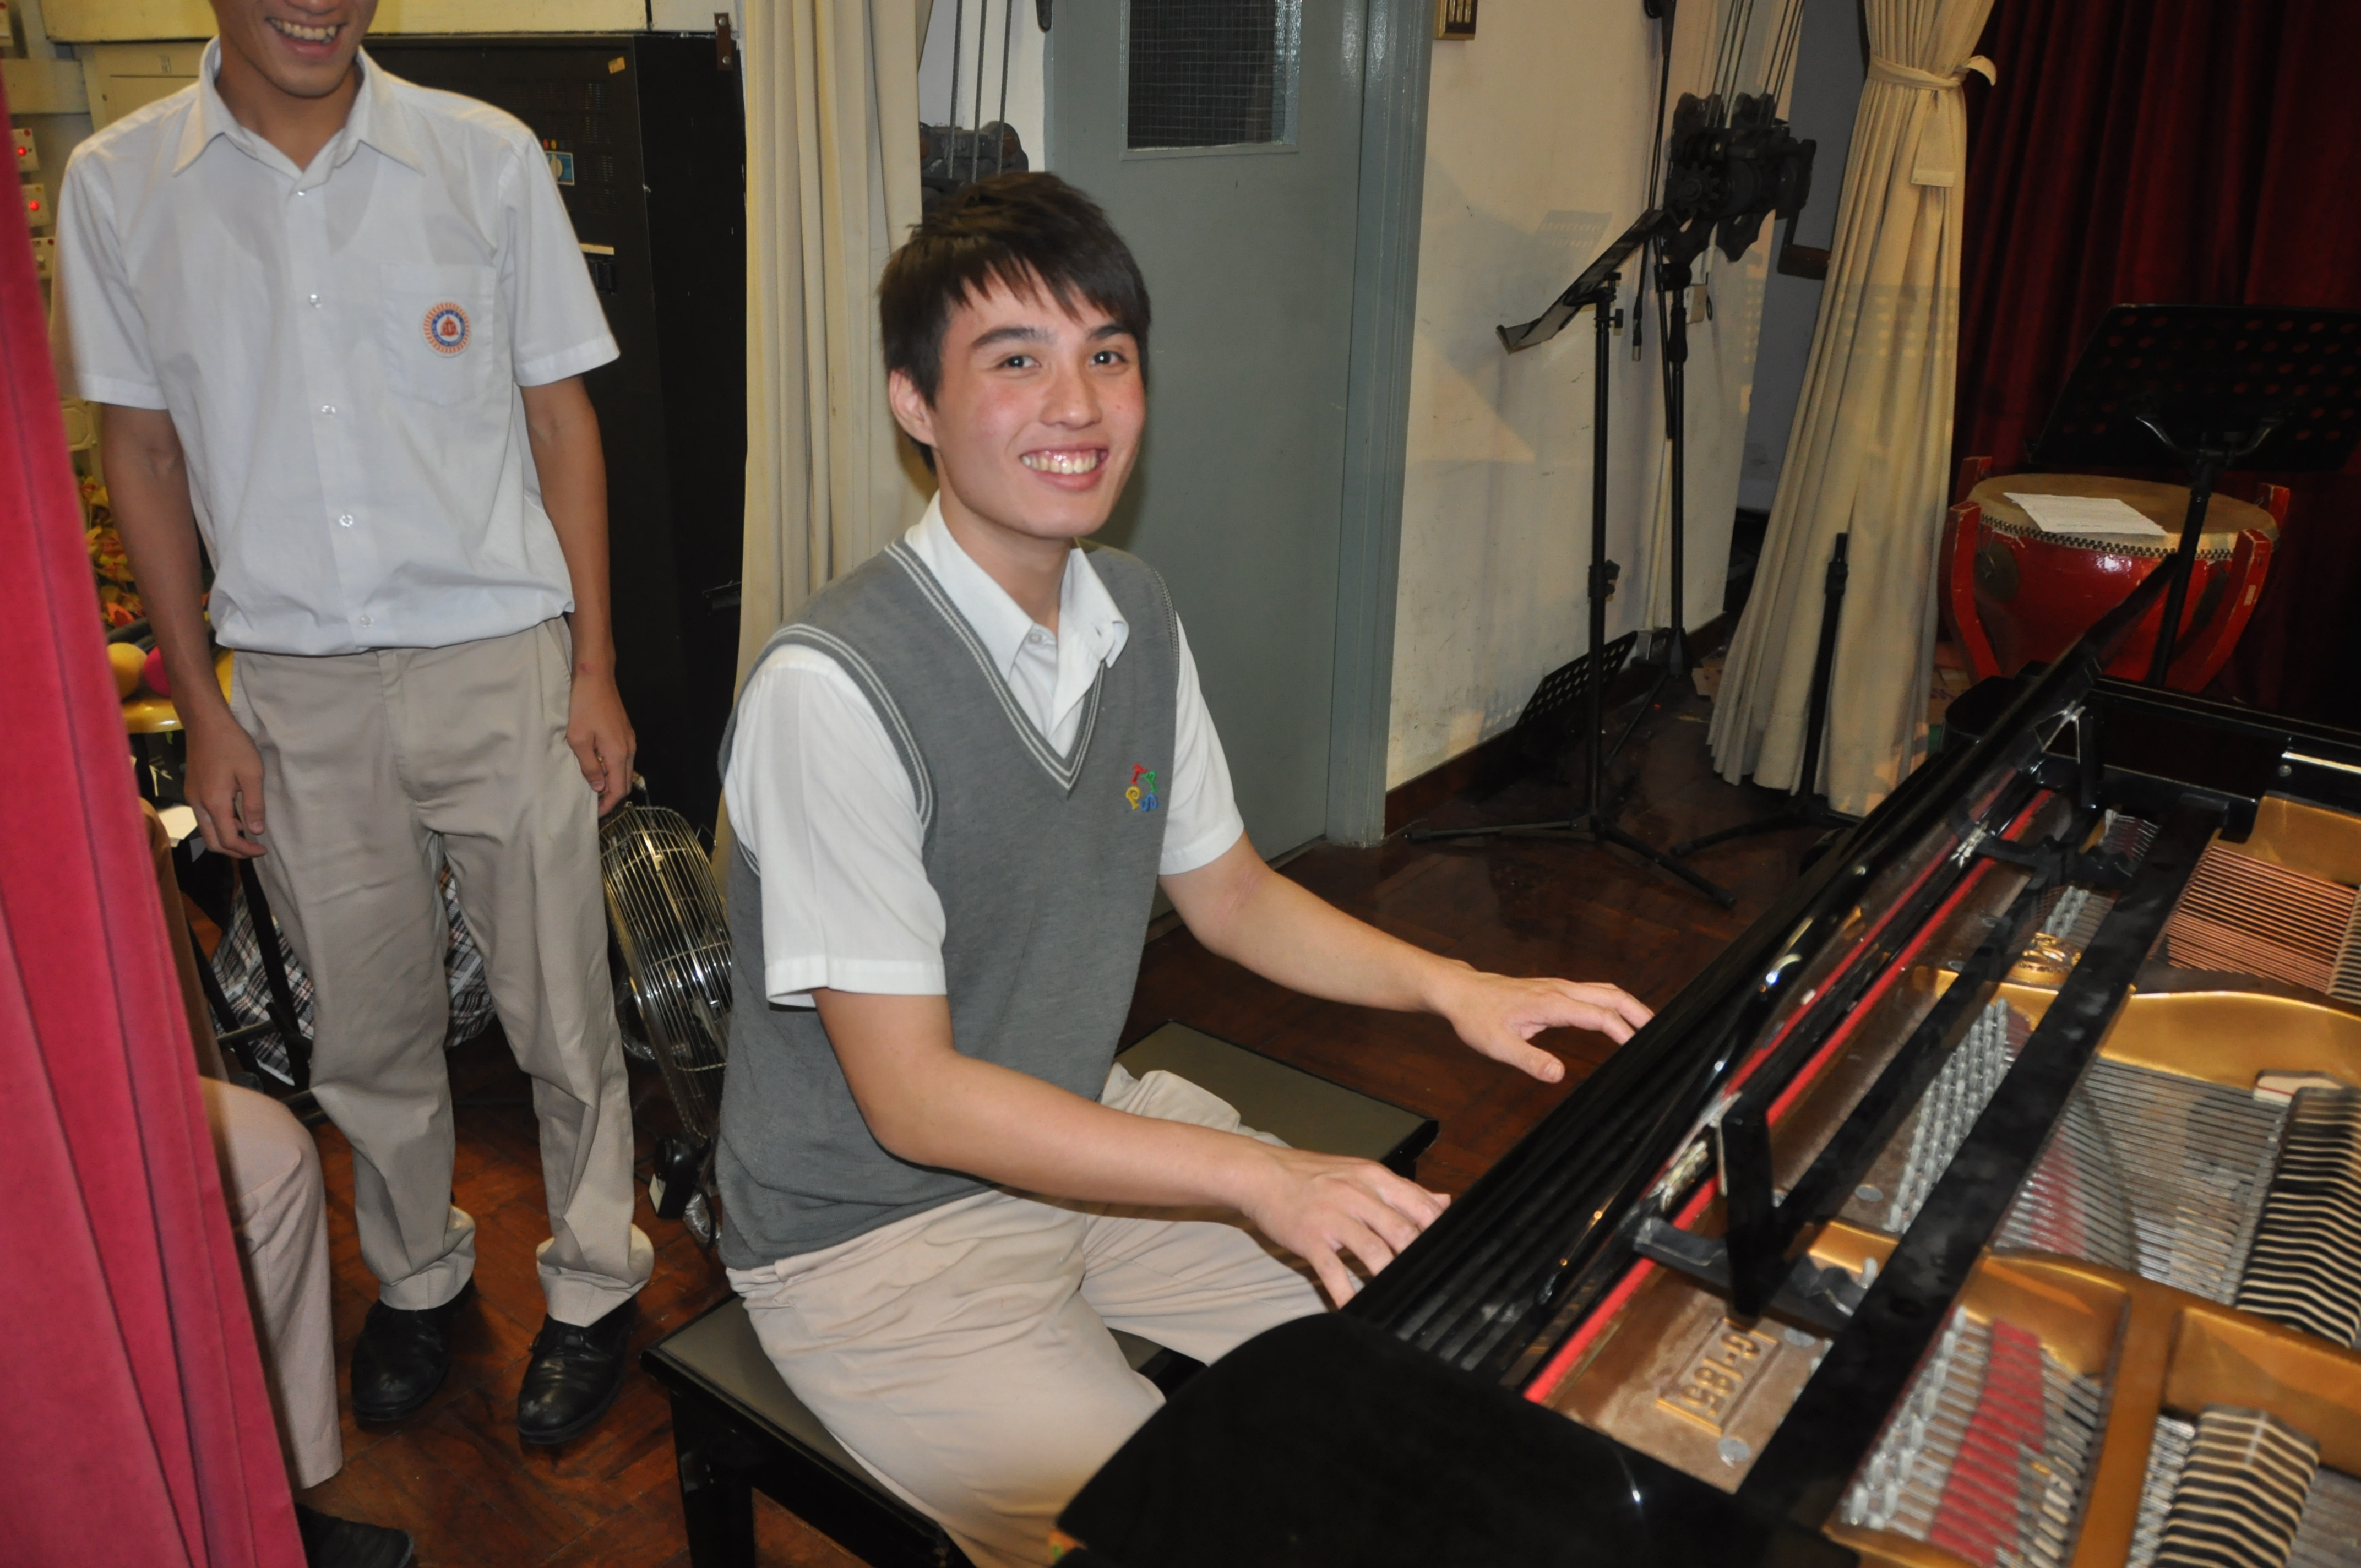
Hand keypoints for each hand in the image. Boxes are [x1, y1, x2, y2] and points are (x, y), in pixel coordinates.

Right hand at [184, 709, 268, 857]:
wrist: (205, 722)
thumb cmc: (232, 745)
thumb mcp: (252, 773)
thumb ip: (254, 805)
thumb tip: (257, 831)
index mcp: (214, 803)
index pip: (228, 840)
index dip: (246, 850)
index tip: (263, 849)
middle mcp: (198, 804)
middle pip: (212, 841)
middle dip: (233, 851)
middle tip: (254, 849)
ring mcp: (192, 797)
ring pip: (206, 830)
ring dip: (225, 838)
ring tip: (248, 834)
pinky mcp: (192, 789)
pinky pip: (203, 817)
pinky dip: (219, 824)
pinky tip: (235, 817)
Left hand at [567, 668, 636, 815]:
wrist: (596, 679)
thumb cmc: (583, 708)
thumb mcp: (579, 740)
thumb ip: (589, 767)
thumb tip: (599, 788)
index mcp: (618, 755)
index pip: (618, 789)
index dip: (608, 805)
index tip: (595, 814)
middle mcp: (629, 750)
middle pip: (625, 782)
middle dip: (611, 797)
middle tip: (594, 805)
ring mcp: (629, 740)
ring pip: (625, 771)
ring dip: (613, 784)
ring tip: (595, 789)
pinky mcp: (626, 733)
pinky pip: (623, 759)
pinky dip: (614, 771)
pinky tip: (600, 768)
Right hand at [1234, 1144, 1449, 1306]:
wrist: (1262, 1173)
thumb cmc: (1313, 1175)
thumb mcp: (1361, 1172)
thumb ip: (1403, 1191)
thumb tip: (1444, 1203)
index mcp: (1375, 1177)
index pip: (1421, 1206)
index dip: (1440, 1234)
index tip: (1449, 1256)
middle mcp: (1358, 1194)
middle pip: (1402, 1232)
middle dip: (1419, 1260)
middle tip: (1429, 1283)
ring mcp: (1334, 1217)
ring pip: (1374, 1252)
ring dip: (1390, 1278)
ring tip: (1400, 1298)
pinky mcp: (1311, 1237)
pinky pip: (1334, 1271)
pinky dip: (1347, 1293)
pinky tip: (1356, 1309)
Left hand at [1428, 965, 1652, 1083]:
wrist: (1461, 993)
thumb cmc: (1477, 1017)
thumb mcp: (1498, 1045)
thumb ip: (1529, 1060)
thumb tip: (1558, 1075)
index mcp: (1551, 1003)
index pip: (1599, 1016)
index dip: (1624, 1032)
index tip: (1641, 1049)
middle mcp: (1560, 990)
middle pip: (1612, 995)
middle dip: (1640, 1012)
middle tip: (1664, 1034)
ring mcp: (1559, 987)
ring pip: (1605, 990)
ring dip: (1630, 1005)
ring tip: (1650, 1027)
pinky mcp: (1555, 990)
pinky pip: (1593, 992)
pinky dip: (1614, 1003)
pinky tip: (1618, 1019)